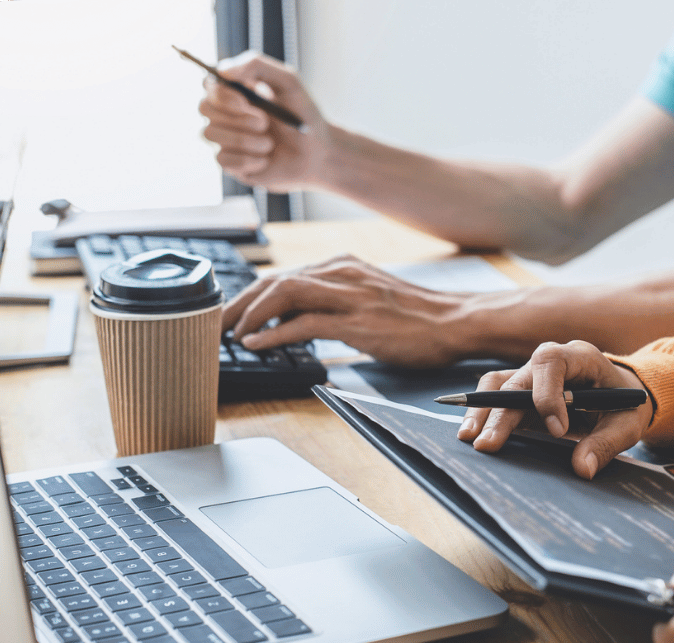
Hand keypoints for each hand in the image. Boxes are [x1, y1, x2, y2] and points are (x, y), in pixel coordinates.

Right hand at [198, 51, 328, 190]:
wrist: (318, 154)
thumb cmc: (303, 116)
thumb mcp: (288, 82)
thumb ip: (257, 65)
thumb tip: (223, 69)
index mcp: (237, 90)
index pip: (209, 84)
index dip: (222, 92)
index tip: (246, 100)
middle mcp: (226, 113)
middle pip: (203, 107)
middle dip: (236, 117)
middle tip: (265, 123)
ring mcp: (226, 139)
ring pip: (210, 133)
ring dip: (245, 139)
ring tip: (270, 143)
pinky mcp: (230, 164)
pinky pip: (223, 159)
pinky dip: (248, 159)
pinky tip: (266, 159)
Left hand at [223, 254, 481, 367]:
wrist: (456, 322)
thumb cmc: (415, 317)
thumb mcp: (367, 298)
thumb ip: (329, 302)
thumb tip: (288, 320)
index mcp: (342, 266)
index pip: (283, 276)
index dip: (250, 296)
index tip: (230, 315)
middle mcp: (341, 274)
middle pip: (275, 282)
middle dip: (240, 304)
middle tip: (217, 326)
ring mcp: (350, 296)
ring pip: (284, 294)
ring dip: (250, 315)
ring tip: (231, 335)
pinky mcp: (359, 321)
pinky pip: (304, 323)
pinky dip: (274, 334)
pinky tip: (257, 344)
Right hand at [457, 340, 653, 478]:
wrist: (621, 397)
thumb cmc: (625, 405)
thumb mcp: (627, 424)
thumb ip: (606, 443)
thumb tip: (582, 468)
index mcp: (579, 357)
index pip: (551, 362)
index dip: (547, 393)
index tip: (557, 430)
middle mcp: (548, 362)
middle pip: (516, 380)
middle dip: (500, 413)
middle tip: (488, 445)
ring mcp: (530, 376)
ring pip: (496, 385)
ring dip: (481, 411)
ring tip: (468, 438)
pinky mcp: (520, 393)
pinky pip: (494, 398)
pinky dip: (482, 415)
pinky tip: (472, 435)